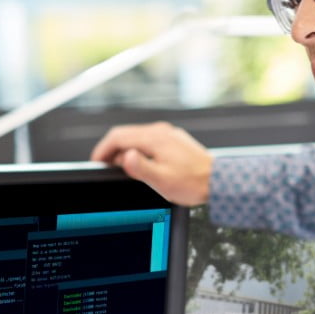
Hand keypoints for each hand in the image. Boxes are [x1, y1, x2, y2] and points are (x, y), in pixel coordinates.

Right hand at [90, 121, 212, 205]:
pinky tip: (141, 165)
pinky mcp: (173, 141)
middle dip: (111, 150)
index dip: (103, 150)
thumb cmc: (193, 182)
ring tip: (123, 170)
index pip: (118, 137)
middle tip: (105, 167)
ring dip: (125, 151)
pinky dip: (138, 150)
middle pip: (125, 134)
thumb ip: (140, 168)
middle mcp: (160, 131)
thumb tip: (125, 156)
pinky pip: (148, 140)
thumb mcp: (162, 180)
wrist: (218, 180)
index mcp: (155, 138)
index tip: (96, 162)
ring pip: (136, 137)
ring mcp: (168, 134)